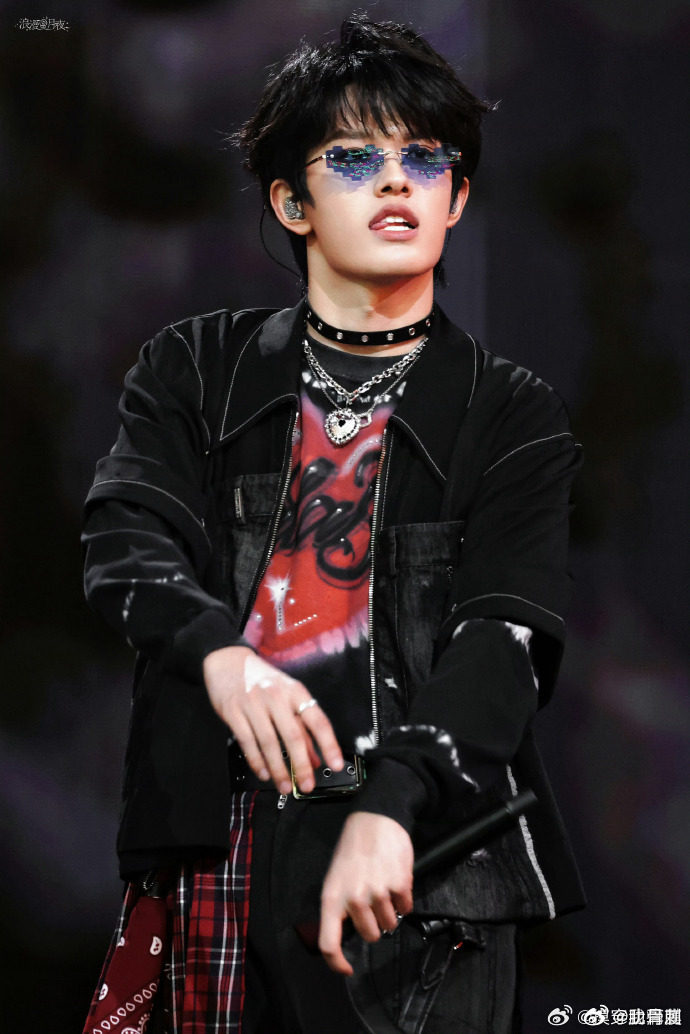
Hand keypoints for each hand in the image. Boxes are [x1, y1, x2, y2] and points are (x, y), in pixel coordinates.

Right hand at [203, 645, 343, 794]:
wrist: (229, 662)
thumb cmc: (263, 681)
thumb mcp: (287, 696)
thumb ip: (302, 726)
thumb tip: (315, 758)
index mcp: (295, 691)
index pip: (317, 720)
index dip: (328, 744)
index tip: (335, 764)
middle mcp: (275, 696)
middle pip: (293, 736)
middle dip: (301, 765)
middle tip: (307, 785)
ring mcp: (253, 703)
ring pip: (269, 743)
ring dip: (279, 769)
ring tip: (286, 786)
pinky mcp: (233, 712)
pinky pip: (247, 742)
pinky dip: (257, 761)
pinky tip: (264, 773)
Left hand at [319, 811, 413, 974]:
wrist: (376, 819)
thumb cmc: (354, 849)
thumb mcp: (336, 877)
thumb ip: (340, 905)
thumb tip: (348, 932)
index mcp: (332, 898)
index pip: (328, 943)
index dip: (337, 963)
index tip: (347, 969)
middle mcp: (353, 899)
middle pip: (370, 935)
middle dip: (375, 924)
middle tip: (373, 903)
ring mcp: (377, 893)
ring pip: (389, 924)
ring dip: (390, 910)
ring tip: (384, 886)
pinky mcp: (399, 885)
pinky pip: (406, 908)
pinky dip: (404, 899)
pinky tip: (397, 880)